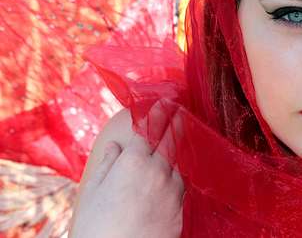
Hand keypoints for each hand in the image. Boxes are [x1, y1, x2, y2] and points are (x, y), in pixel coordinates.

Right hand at [69, 104, 183, 237]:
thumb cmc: (96, 228)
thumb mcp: (92, 191)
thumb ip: (108, 163)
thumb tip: (117, 145)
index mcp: (133, 161)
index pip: (149, 128)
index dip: (157, 112)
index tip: (164, 101)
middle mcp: (158, 170)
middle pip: (172, 137)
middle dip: (175, 120)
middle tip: (179, 109)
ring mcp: (173, 189)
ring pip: (180, 160)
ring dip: (180, 147)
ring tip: (180, 136)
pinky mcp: (181, 207)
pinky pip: (183, 182)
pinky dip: (181, 172)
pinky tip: (178, 170)